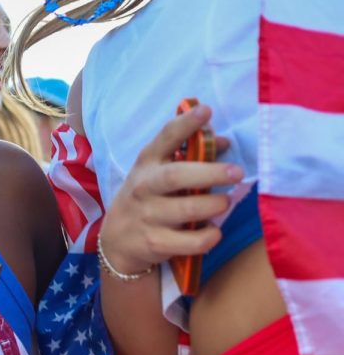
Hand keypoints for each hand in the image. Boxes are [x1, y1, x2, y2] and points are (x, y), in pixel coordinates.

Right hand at [100, 103, 241, 274]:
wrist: (117, 240)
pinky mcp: (154, 243)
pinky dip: (208, 236)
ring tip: (224, 203)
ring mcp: (147, 216)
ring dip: (213, 205)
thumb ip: (190, 158)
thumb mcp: (158, 173)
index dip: (185, 124)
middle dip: (209, 173)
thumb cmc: (147, 199)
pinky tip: (212, 231)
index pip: (164, 139)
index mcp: (147, 164)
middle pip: (175, 176)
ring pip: (187, 210)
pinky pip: (190, 241)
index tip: (206, 111)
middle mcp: (143, 187)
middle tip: (236, 173)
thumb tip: (223, 143)